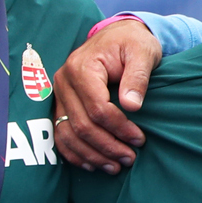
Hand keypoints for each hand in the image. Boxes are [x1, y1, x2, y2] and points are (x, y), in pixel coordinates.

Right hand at [53, 20, 160, 171]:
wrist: (118, 36)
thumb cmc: (132, 43)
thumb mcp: (142, 52)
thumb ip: (138, 77)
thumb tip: (132, 106)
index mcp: (82, 68)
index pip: (97, 108)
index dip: (119, 128)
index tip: (139, 140)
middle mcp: (63, 81)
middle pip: (81, 125)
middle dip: (107, 146)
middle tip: (129, 159)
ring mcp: (59, 94)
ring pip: (68, 134)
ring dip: (91, 155)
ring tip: (115, 167)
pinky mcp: (60, 104)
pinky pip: (60, 134)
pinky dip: (74, 152)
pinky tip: (92, 164)